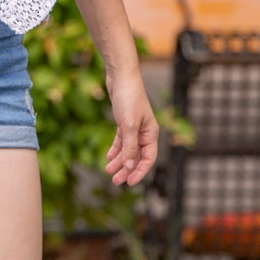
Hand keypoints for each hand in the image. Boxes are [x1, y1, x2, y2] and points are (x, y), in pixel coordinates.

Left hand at [105, 69, 158, 186]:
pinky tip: (108, 157)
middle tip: (115, 181)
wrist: (121, 76)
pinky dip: (115, 149)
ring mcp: (134, 126)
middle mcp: (145, 132)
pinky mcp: (124, 121)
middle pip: (136, 156)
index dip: (139, 172)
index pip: (148, 158)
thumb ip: (129, 147)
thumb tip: (129, 167)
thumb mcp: (129, 125)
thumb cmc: (129, 98)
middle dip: (126, 169)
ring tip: (108, 171)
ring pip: (127, 149)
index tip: (129, 182)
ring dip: (119, 161)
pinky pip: (121, 140)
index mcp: (151, 133)